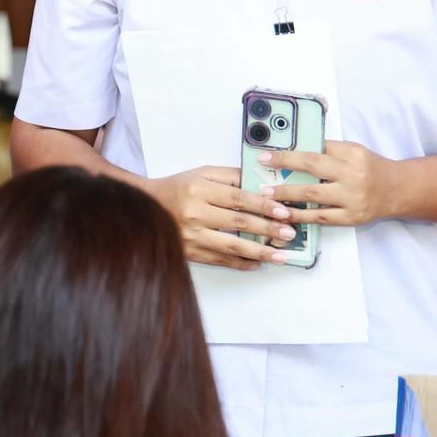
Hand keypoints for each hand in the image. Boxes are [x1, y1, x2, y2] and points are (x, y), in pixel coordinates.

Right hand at [141, 166, 297, 270]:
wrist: (147, 206)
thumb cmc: (177, 188)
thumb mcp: (202, 173)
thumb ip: (231, 176)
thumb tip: (261, 183)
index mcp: (200, 190)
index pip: (239, 198)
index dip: (264, 206)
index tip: (284, 211)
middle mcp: (195, 213)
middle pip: (239, 222)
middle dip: (268, 229)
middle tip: (289, 233)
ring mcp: (192, 236)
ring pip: (231, 246)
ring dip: (259, 251)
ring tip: (280, 255)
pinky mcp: (190, 252)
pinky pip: (220, 260)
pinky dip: (241, 263)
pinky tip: (257, 263)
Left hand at [262, 140, 402, 227]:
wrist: (397, 190)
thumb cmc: (370, 168)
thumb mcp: (353, 151)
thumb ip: (328, 150)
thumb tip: (294, 149)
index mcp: (352, 155)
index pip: (315, 150)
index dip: (288, 153)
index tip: (266, 155)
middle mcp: (352, 176)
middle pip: (312, 170)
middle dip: (284, 170)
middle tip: (261, 173)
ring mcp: (352, 199)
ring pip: (313, 197)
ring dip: (286, 195)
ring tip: (266, 196)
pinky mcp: (351, 218)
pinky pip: (320, 218)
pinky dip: (301, 216)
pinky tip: (284, 214)